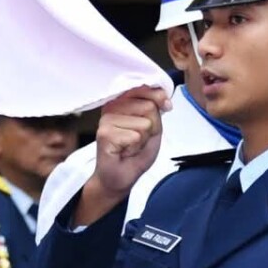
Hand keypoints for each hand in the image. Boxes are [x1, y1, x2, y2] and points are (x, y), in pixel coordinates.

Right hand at [78, 86, 170, 225]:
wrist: (119, 177)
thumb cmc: (135, 153)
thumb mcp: (153, 127)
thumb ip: (157, 109)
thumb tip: (162, 96)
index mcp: (123, 101)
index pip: (148, 89)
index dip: (158, 103)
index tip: (153, 120)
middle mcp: (112, 106)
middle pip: (149, 107)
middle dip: (150, 128)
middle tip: (137, 140)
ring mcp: (107, 119)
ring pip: (144, 123)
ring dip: (142, 140)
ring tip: (130, 146)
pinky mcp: (105, 133)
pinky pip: (135, 136)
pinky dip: (135, 148)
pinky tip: (124, 152)